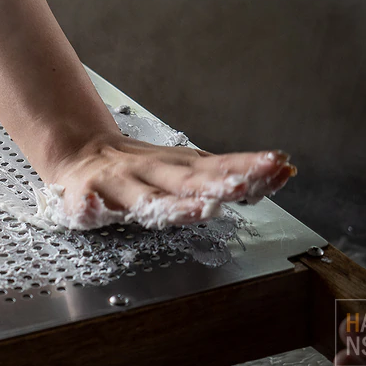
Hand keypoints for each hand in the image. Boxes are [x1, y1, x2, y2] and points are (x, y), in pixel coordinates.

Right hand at [38, 133, 295, 229]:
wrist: (80, 155)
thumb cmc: (138, 168)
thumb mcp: (184, 165)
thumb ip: (227, 173)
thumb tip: (285, 168)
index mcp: (178, 166)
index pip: (219, 165)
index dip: (247, 167)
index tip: (278, 166)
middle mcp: (152, 171)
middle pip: (188, 180)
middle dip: (217, 184)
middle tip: (243, 186)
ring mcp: (120, 185)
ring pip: (147, 199)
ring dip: (172, 205)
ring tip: (198, 210)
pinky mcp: (88, 198)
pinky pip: (89, 207)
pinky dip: (91, 208)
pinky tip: (93, 209)